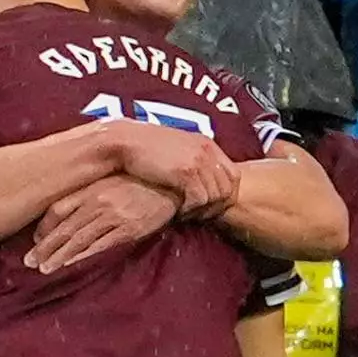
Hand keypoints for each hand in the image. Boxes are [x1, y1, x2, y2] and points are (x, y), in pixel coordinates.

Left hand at [23, 175, 178, 273]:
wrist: (172, 182)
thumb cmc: (139, 181)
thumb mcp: (110, 179)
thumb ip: (89, 191)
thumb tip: (67, 209)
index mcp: (91, 188)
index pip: (58, 208)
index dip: (44, 227)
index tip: (35, 241)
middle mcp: (98, 201)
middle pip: (64, 227)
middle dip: (45, 247)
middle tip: (30, 262)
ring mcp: (113, 215)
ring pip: (79, 239)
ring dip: (59, 256)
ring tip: (45, 269)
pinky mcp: (129, 229)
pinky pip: (101, 245)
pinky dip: (83, 256)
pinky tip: (70, 263)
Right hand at [109, 120, 239, 216]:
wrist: (124, 141)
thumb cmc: (143, 149)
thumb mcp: (175, 149)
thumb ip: (192, 161)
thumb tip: (200, 183)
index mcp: (207, 144)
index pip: (234, 176)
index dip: (225, 196)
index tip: (208, 206)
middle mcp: (207, 151)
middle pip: (228, 189)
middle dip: (215, 207)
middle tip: (197, 215)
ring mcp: (198, 161)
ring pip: (215, 197)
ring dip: (201, 210)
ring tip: (185, 213)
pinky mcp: (186, 172)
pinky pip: (200, 200)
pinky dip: (190, 210)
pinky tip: (177, 210)